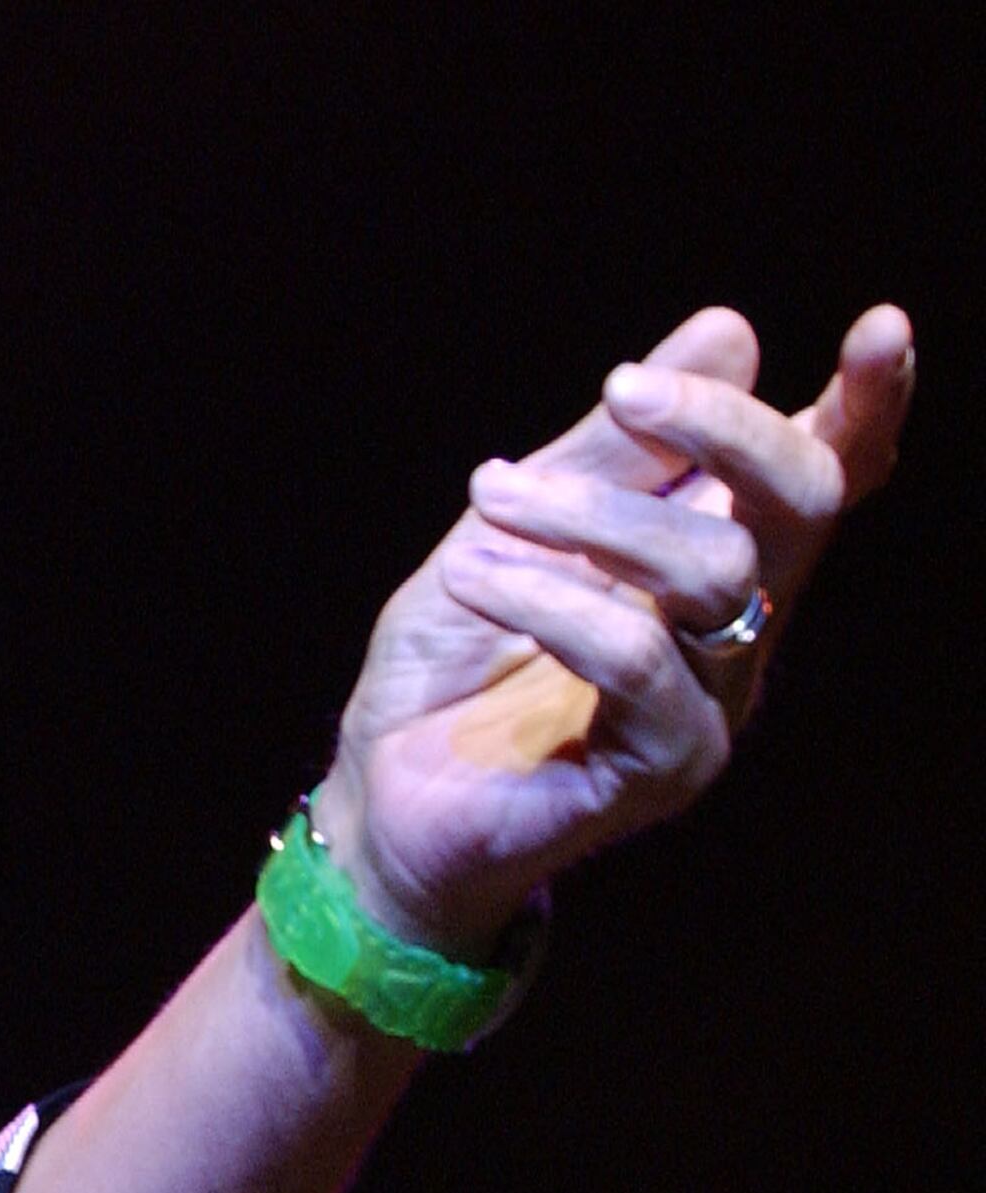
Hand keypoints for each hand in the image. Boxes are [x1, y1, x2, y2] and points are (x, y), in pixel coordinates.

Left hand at [319, 304, 912, 953]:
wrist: (382, 793)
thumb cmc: (451, 658)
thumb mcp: (511, 523)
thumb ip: (610, 444)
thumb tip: (733, 329)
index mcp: (719, 557)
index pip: (826, 476)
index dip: (867, 406)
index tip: (884, 326)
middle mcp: (738, 628)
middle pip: (803, 501)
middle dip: (722, 423)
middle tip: (620, 389)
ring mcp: (712, 702)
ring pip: (715, 567)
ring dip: (592, 514)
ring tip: (489, 498)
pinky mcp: (664, 769)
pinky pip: (636, 658)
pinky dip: (548, 599)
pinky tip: (472, 579)